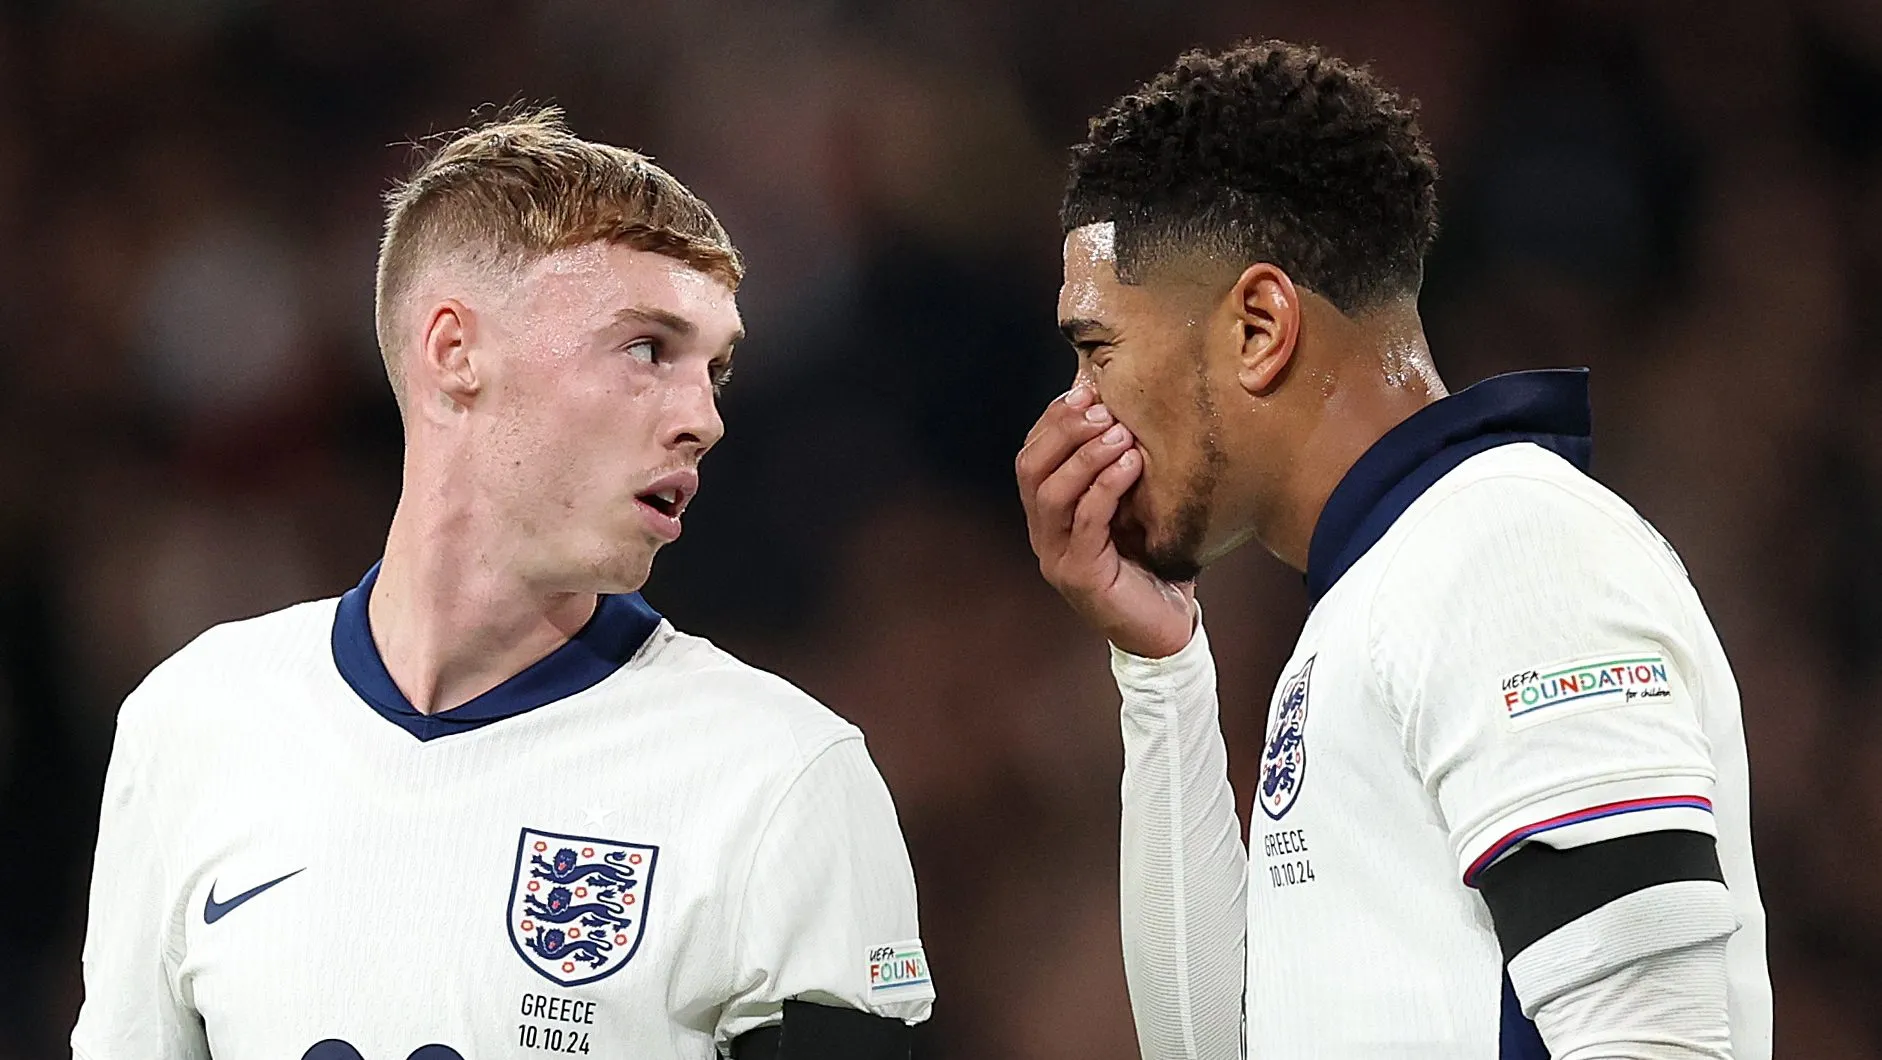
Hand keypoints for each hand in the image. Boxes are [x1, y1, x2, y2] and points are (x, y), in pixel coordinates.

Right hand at [1016, 384, 1195, 657]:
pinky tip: (1132, 464)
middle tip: (1102, 406)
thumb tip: (1126, 410)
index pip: (1032, 455)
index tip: (1086, 389)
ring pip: (1052, 494)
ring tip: (1121, 432)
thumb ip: (1120, 469)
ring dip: (1085, 455)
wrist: (1167, 631)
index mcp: (1050, 516)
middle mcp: (1045, 535)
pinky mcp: (1083, 576)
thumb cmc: (1155, 566)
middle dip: (1063, 430)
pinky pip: (1086, 522)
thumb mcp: (1133, 508)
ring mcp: (1059, 557)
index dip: (1054, 419)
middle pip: (1031, 469)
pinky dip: (1106, 487)